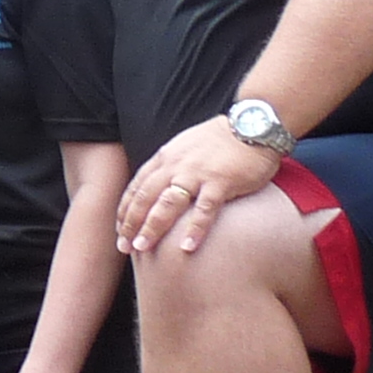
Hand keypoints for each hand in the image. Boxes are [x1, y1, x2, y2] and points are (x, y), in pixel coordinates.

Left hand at [116, 116, 285, 255]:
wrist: (253, 125)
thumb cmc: (220, 140)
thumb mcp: (185, 147)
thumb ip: (169, 166)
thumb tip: (156, 187)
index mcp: (165, 158)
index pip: (137, 188)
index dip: (126, 211)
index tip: (119, 231)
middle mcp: (176, 166)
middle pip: (146, 198)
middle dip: (131, 224)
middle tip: (123, 247)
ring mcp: (197, 174)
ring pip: (168, 204)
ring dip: (152, 227)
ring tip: (142, 248)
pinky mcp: (221, 182)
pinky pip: (204, 209)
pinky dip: (195, 229)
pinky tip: (187, 247)